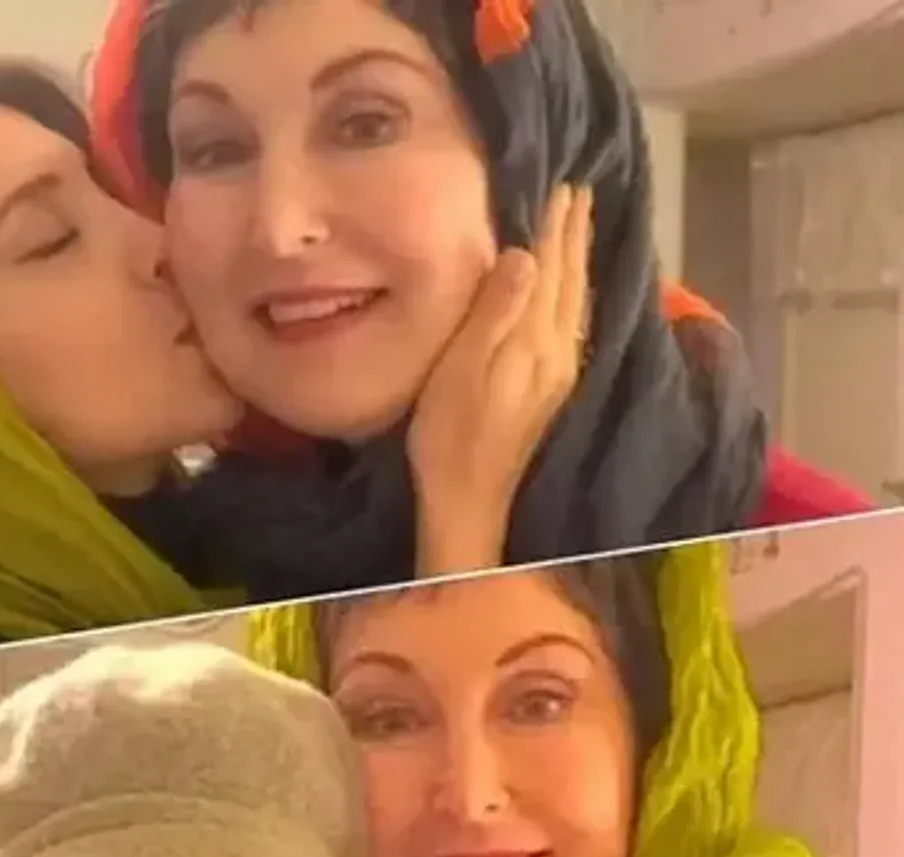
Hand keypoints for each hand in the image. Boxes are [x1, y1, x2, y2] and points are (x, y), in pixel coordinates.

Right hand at [407, 184, 593, 575]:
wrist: (467, 499)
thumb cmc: (449, 436)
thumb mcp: (461, 370)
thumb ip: (494, 312)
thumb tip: (525, 255)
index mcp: (536, 342)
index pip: (549, 271)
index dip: (554, 229)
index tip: (563, 186)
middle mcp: (559, 352)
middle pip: (570, 282)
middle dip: (573, 237)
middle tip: (579, 192)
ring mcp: (559, 372)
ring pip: (575, 302)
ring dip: (577, 262)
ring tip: (578, 227)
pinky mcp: (550, 389)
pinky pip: (572, 323)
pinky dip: (573, 294)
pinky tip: (569, 290)